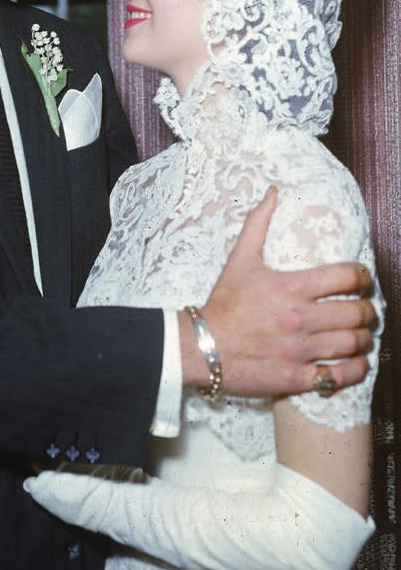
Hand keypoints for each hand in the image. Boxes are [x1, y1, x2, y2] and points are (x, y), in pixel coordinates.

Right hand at [180, 188, 375, 395]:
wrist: (200, 347)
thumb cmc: (223, 303)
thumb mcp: (239, 259)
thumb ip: (258, 224)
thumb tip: (271, 192)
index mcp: (290, 286)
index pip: (346, 276)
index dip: (363, 277)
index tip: (364, 280)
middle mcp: (299, 318)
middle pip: (356, 312)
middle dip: (368, 310)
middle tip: (366, 310)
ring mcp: (299, 350)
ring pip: (352, 343)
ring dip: (364, 339)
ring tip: (362, 335)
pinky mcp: (295, 377)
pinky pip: (338, 376)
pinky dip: (355, 369)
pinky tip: (356, 363)